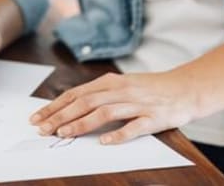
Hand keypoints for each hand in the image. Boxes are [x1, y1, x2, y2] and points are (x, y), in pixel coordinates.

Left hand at [28, 70, 199, 144]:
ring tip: (64, 134)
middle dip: (61, 116)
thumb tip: (70, 106)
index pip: (76, 94)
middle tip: (42, 129)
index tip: (37, 117)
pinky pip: (134, 127)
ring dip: (82, 123)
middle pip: (85, 102)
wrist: (186, 88)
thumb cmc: (150, 89)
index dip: (55, 106)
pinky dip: (119, 134)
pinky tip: (105, 142)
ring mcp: (138, 103)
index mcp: (110, 82)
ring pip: (105, 113)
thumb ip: (99, 95)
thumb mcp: (122, 85)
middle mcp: (121, 90)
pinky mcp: (154, 117)